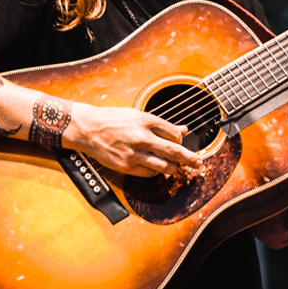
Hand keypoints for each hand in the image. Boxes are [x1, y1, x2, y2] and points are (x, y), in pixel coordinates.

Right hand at [64, 104, 201, 176]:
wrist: (88, 128)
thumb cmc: (113, 119)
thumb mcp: (138, 115)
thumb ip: (162, 125)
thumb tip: (183, 130)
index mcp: (146, 121)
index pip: (174, 135)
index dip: (180, 140)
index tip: (180, 143)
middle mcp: (142, 137)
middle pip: (175, 152)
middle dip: (190, 159)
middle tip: (199, 163)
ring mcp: (134, 153)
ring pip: (165, 166)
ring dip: (173, 168)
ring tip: (175, 167)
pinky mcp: (127, 166)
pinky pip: (149, 173)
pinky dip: (156, 171)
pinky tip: (156, 167)